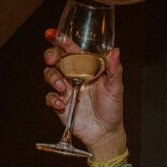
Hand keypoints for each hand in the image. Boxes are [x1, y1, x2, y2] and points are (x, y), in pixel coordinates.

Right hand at [43, 29, 124, 155]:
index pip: (71, 49)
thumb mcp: (116, 88)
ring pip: (50, 75)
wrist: (105, 132)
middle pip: (55, 59)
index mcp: (85, 67)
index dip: (61, 40)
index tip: (53, 34)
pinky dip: (53, 99)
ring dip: (53, 78)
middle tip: (53, 60)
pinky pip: (50, 97)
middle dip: (51, 55)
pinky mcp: (60, 104)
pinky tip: (62, 105)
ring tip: (64, 88)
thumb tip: (116, 51)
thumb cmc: (112, 108)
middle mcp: (73, 75)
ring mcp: (65, 89)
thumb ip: (114, 69)